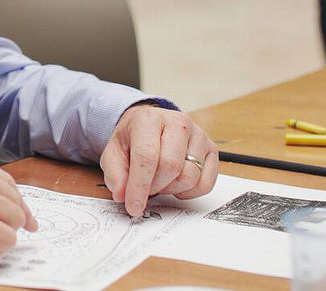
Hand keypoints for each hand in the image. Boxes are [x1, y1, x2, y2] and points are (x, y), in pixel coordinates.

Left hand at [99, 104, 217, 215]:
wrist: (150, 126)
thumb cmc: (133, 139)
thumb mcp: (114, 152)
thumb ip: (114, 174)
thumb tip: (121, 194)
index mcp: (149, 119)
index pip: (146, 155)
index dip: (139, 186)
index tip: (133, 206)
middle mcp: (178, 122)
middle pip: (170, 167)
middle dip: (154, 187)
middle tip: (145, 187)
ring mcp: (198, 135)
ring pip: (189, 177)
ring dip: (170, 189)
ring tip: (160, 180)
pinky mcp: (211, 150)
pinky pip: (205, 184)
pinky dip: (188, 192)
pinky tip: (175, 182)